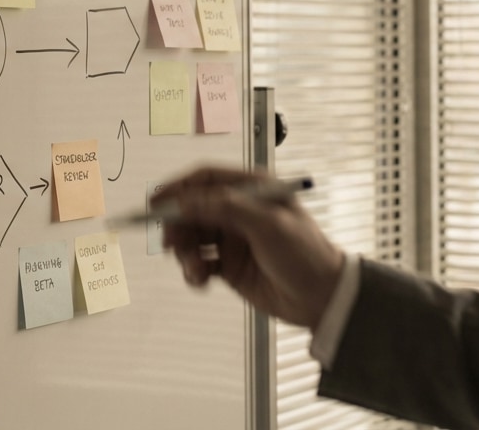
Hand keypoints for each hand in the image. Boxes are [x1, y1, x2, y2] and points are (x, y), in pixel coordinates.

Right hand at [155, 166, 344, 329]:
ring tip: (194, 270)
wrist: (323, 299)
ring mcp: (234, 238)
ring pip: (193, 238)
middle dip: (178, 226)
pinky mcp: (230, 265)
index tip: (155, 203)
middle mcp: (240, 210)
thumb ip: (225, 208)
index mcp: (252, 189)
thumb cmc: (306, 254)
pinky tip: (200, 280)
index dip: (178, 189)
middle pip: (193, 209)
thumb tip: (187, 200)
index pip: (206, 180)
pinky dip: (194, 271)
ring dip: (186, 253)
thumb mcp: (267, 225)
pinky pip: (200, 263)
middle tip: (170, 243)